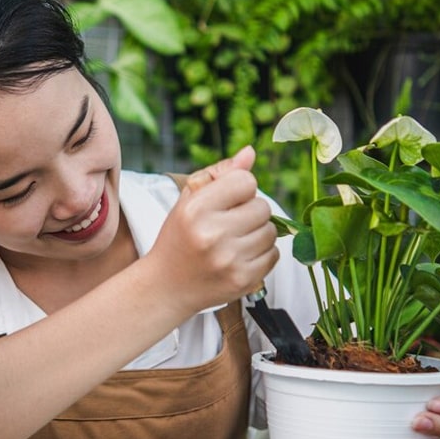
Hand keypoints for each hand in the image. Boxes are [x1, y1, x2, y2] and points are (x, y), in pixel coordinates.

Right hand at [150, 146, 279, 311]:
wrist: (166, 286)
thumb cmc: (180, 236)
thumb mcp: (189, 200)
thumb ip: (220, 173)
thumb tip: (250, 152)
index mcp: (196, 209)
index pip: (246, 182)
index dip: (240, 189)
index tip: (225, 202)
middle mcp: (212, 234)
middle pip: (263, 207)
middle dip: (250, 212)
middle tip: (229, 224)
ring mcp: (229, 260)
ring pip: (271, 232)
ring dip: (258, 233)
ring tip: (234, 241)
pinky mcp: (243, 280)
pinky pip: (273, 255)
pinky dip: (262, 254)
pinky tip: (240, 257)